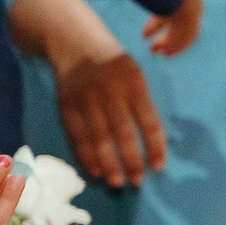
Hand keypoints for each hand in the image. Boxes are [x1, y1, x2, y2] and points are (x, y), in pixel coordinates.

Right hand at [52, 39, 167, 187]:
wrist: (75, 42)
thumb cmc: (114, 65)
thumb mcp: (135, 74)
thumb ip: (143, 103)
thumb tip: (156, 141)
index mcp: (134, 84)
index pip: (149, 121)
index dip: (155, 146)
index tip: (159, 167)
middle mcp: (110, 92)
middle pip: (123, 133)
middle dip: (131, 161)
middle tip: (137, 182)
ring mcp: (86, 99)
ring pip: (99, 139)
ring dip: (108, 164)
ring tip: (117, 182)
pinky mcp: (66, 105)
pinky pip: (77, 136)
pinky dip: (86, 155)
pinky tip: (94, 170)